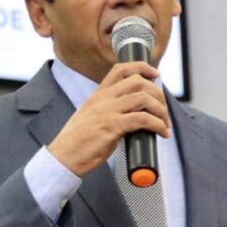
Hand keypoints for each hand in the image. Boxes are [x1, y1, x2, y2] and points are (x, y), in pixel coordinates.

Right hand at [48, 62, 170, 175]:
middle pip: (138, 81)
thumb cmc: (77, 142)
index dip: (142, 67)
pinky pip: (143, 119)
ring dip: (161, 110)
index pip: (121, 70)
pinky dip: (157, 125)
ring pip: (143, 98)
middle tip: (163, 110)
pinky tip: (161, 133)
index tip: (156, 74)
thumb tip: (133, 113)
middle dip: (158, 94)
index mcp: (98, 95)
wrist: (62, 158)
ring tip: (164, 124)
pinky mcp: (111, 127)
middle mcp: (103, 99)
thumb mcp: (90, 117)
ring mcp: (107, 112)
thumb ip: (108, 110)